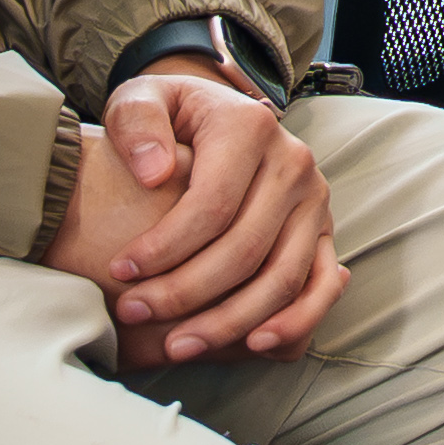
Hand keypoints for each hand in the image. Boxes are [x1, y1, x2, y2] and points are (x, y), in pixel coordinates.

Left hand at [40, 61, 348, 370]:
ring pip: (281, 278)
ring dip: (230, 322)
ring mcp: (314, 201)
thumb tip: (155, 174)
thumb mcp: (143, 98)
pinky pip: (318, 287)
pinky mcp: (322, 232)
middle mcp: (294, 162)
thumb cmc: (170, 117)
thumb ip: (137, 123)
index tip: (120, 271)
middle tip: (133, 313)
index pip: (211, 204)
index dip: (165, 246)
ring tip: (178, 346)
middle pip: (245, 248)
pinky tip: (255, 346)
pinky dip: (294, 322)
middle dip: (185, 293)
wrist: (215, 117)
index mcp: (251, 128)